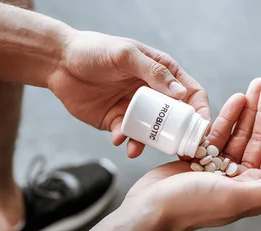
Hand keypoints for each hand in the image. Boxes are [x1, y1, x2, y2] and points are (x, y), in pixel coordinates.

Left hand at [47, 31, 209, 157]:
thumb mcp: (126, 55)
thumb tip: (181, 96)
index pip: (191, 93)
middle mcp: (152, 92)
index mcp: (161, 72)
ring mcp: (135, 109)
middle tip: (177, 150)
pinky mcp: (117, 121)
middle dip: (177, 135)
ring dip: (148, 142)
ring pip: (152, 132)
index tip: (201, 130)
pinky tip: (116, 137)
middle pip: (175, 118)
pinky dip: (125, 141)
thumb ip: (153, 72)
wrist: (59, 63)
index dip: (200, 112)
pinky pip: (127, 136)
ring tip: (136, 148)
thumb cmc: (94, 50)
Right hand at [123, 78, 260, 230]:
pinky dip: (227, 118)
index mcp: (255, 189)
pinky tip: (235, 100)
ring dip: (249, 110)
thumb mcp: (235, 197)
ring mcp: (220, 170)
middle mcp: (241, 179)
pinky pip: (219, 135)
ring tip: (254, 85)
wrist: (149, 209)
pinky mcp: (200, 161)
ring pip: (241, 134)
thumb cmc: (189, 206)